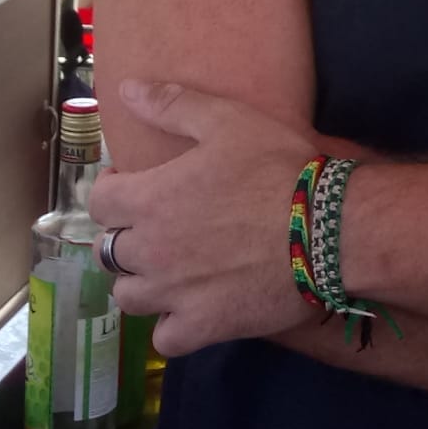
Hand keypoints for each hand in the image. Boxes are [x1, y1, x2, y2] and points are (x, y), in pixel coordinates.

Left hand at [87, 81, 320, 356]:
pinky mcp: (203, 326)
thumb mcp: (227, 120)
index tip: (134, 186)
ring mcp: (174, 294)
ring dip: (140, 283)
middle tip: (155, 227)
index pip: (100, 201)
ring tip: (166, 271)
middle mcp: (150, 251)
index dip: (113, 190)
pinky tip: (188, 310)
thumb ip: (171, 104)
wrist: (328, 229)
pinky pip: (165, 339)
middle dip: (125, 236)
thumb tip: (126, 89)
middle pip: (108, 251)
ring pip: (128, 297)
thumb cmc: (277, 168)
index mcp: (149, 199)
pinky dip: (170, 327)